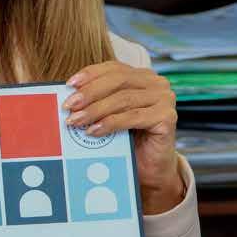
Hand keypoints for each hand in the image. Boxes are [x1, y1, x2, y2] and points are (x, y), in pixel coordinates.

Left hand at [63, 61, 184, 214]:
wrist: (149, 168)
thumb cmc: (126, 139)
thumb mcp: (109, 114)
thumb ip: (96, 100)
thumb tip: (69, 96)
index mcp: (141, 76)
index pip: (113, 68)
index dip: (90, 74)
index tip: (69, 84)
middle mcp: (156, 83)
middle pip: (118, 81)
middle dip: (89, 93)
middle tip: (68, 106)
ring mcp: (165, 99)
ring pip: (123, 99)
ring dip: (95, 110)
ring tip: (76, 121)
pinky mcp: (168, 117)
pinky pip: (133, 117)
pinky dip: (110, 123)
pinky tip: (94, 131)